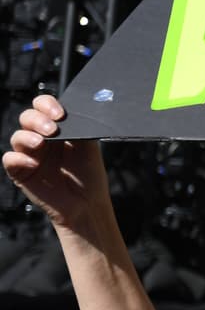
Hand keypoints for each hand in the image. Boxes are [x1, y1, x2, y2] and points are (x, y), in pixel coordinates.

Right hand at [4, 95, 108, 229]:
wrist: (87, 204)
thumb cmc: (89, 176)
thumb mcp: (89, 148)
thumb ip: (79, 129)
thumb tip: (71, 114)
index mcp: (58, 129)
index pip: (44, 107)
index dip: (47, 105)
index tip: (60, 114)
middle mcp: (41, 138)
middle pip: (28, 117)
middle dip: (37, 119)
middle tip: (52, 129)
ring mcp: (29, 154)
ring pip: (17, 136)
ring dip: (27, 136)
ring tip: (41, 143)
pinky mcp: (20, 171)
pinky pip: (10, 159)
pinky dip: (19, 158)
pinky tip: (33, 163)